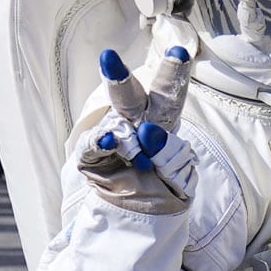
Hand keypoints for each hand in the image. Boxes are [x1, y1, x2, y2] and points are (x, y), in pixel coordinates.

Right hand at [76, 44, 195, 213]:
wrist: (139, 219)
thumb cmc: (163, 192)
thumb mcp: (178, 181)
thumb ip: (170, 158)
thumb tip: (148, 135)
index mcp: (162, 124)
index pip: (169, 97)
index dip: (173, 74)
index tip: (179, 51)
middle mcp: (135, 124)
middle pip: (131, 97)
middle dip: (120, 78)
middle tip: (108, 58)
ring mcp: (111, 137)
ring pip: (110, 123)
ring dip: (120, 133)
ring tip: (129, 143)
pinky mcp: (91, 156)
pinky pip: (93, 145)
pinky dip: (99, 143)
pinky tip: (109, 140)